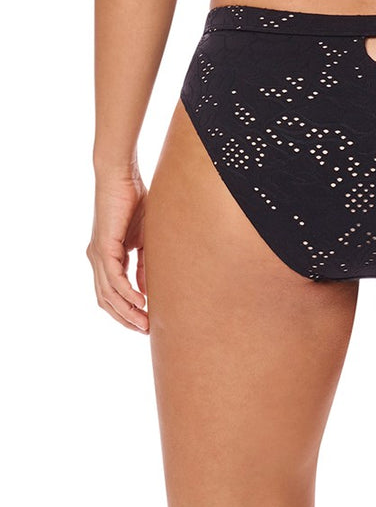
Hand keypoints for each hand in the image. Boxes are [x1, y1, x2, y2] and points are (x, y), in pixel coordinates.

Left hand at [87, 170, 148, 332]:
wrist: (121, 176)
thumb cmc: (134, 200)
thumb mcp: (143, 237)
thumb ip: (143, 262)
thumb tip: (146, 287)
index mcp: (106, 256)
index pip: (111, 293)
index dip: (126, 310)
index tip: (145, 322)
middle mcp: (97, 259)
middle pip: (106, 300)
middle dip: (126, 318)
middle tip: (145, 330)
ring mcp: (97, 254)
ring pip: (108, 294)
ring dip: (127, 312)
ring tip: (145, 323)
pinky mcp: (103, 247)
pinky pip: (113, 279)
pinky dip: (126, 294)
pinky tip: (140, 302)